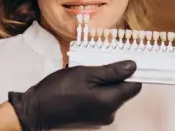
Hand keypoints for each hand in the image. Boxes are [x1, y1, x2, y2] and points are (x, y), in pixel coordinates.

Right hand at [8, 60, 141, 130]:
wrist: (39, 108)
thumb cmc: (60, 88)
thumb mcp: (85, 73)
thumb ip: (111, 71)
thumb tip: (133, 66)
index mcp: (110, 102)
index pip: (135, 85)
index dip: (132, 71)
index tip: (123, 58)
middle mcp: (110, 112)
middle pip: (123, 89)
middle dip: (114, 74)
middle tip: (97, 62)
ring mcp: (101, 116)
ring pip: (112, 93)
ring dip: (104, 80)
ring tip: (87, 70)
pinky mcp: (92, 116)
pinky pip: (102, 98)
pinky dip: (97, 88)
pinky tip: (83, 81)